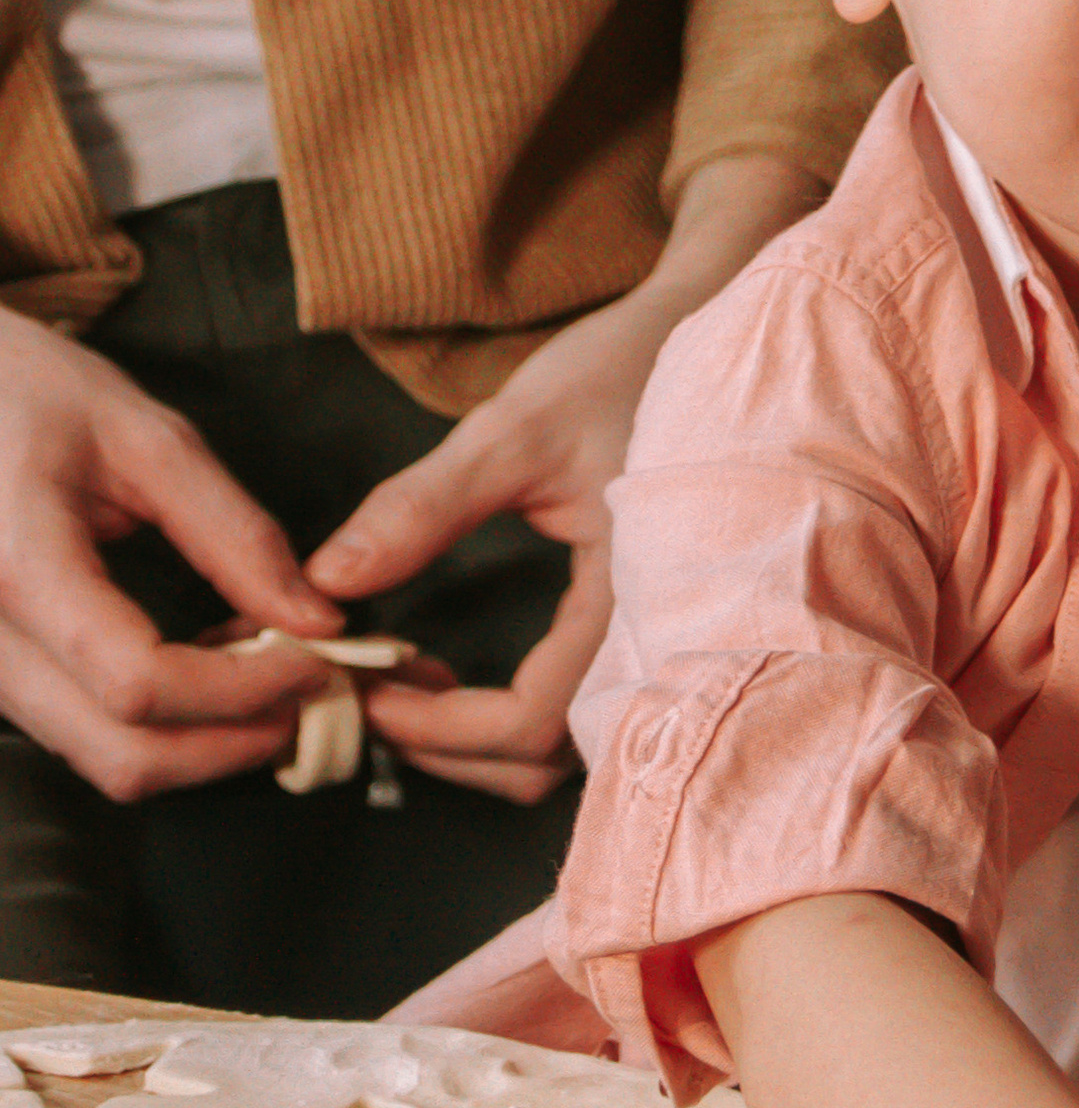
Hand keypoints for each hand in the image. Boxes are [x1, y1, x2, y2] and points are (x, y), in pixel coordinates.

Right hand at [0, 305, 341, 797]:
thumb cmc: (24, 390)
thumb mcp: (145, 437)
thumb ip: (235, 533)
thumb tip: (317, 620)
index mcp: (13, 565)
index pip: (139, 683)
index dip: (245, 691)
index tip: (316, 660)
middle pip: (122, 755)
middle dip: (236, 741)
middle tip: (309, 690)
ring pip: (103, 761)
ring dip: (205, 743)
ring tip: (265, 676)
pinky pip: (82, 736)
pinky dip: (162, 728)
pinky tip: (206, 670)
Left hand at [306, 153, 825, 801]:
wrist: (720, 345)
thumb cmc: (625, 376)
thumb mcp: (513, 431)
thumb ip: (421, 508)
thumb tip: (328, 580)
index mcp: (636, 601)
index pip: (530, 720)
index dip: (438, 728)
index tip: (365, 689)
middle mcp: (662, 645)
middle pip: (546, 762)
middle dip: (448, 750)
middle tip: (370, 696)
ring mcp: (664, 649)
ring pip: (565, 754)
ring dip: (477, 743)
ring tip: (408, 686)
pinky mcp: (653, 641)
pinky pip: (583, 719)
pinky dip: (512, 721)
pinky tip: (463, 677)